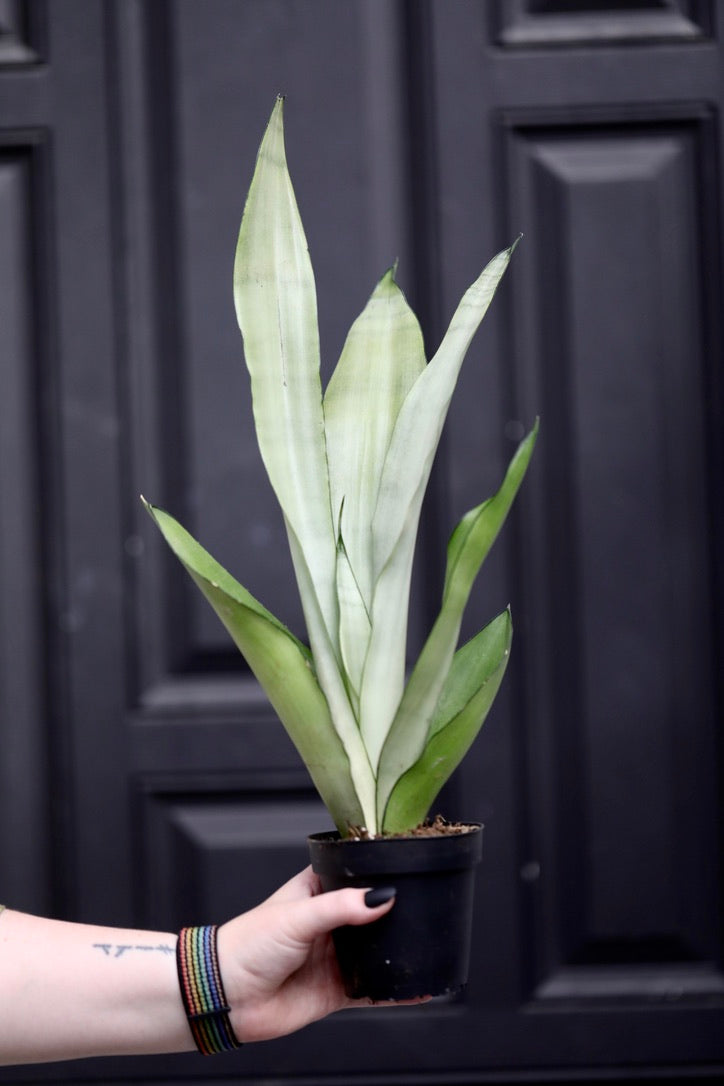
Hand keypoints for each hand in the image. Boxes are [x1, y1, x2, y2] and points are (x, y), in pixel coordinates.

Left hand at [217, 867, 426, 1041]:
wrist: (227, 996)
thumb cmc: (248, 944)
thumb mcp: (298, 915)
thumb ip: (341, 907)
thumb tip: (382, 897)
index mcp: (317, 890)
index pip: (356, 874)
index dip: (380, 871)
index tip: (410, 867)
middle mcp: (330, 922)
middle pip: (373, 913)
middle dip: (396, 913)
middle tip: (429, 908)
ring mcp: (336, 956)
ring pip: (378, 950)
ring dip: (399, 950)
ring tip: (430, 943)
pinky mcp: (338, 989)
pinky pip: (374, 988)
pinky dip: (395, 989)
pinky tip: (417, 987)